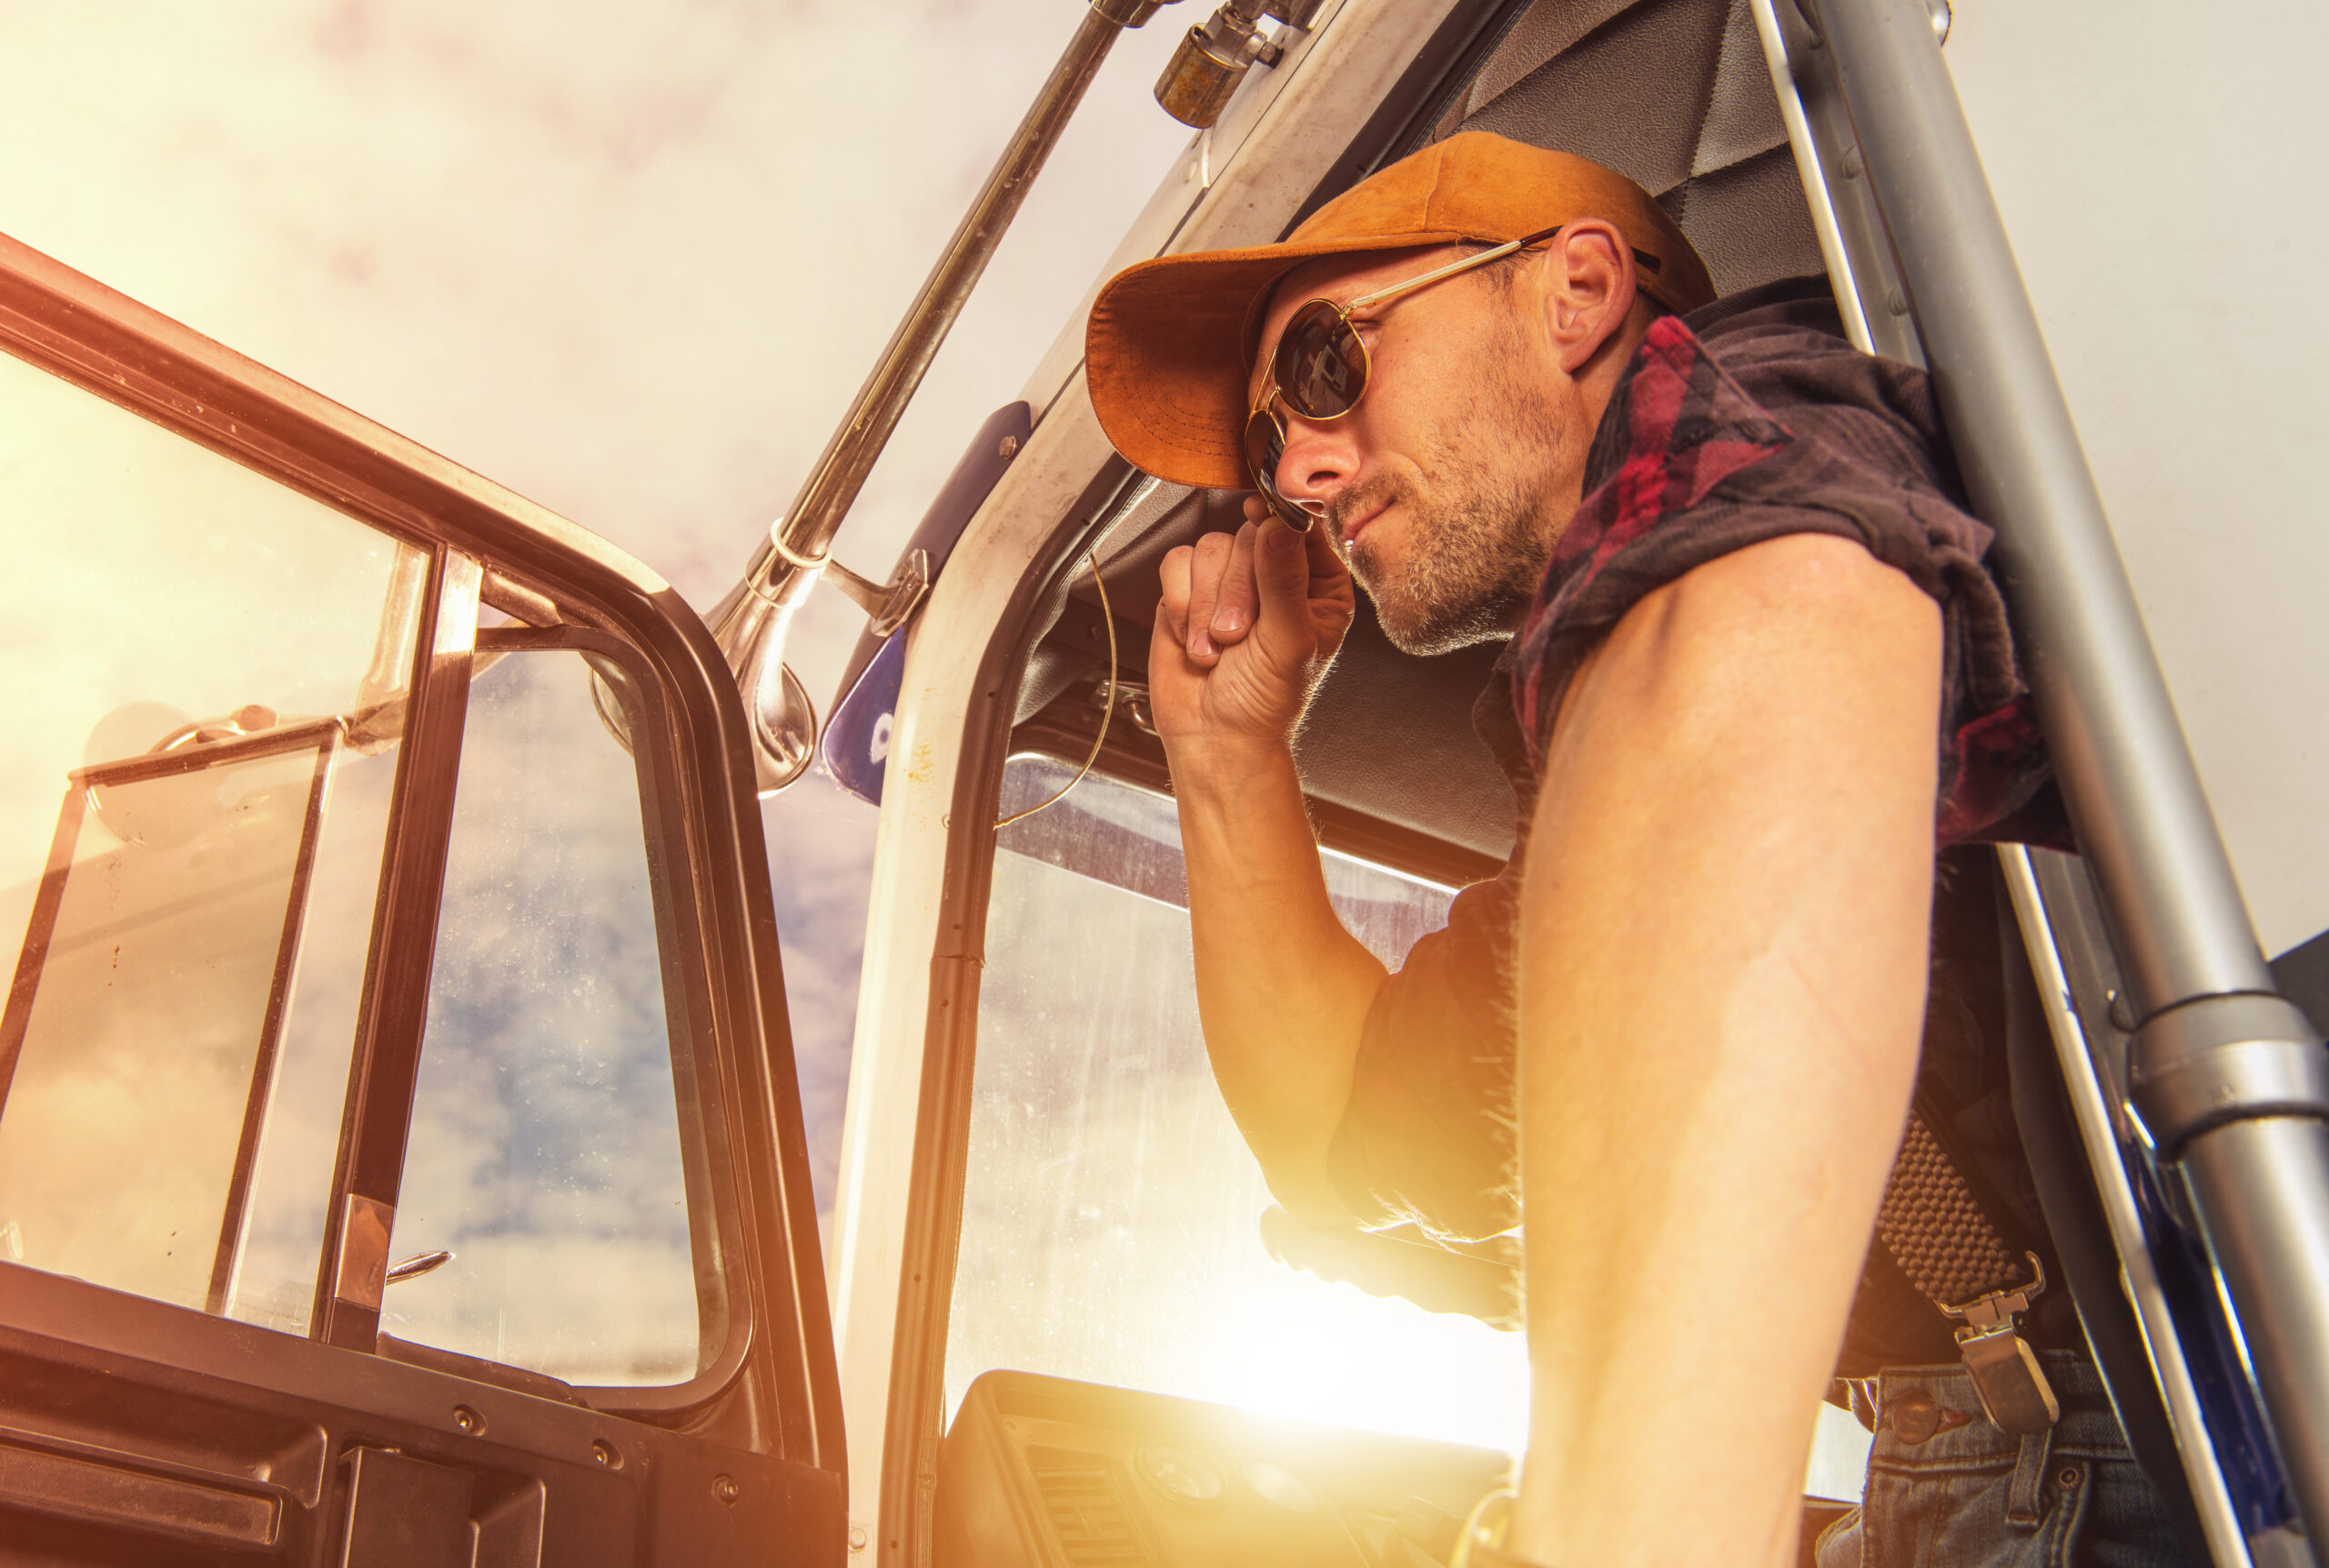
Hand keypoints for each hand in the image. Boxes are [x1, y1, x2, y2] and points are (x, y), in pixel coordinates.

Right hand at [1152, 495, 1355, 755]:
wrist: (1215, 736)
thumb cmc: (1264, 702)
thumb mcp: (1287, 643)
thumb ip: (1284, 582)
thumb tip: (1280, 527)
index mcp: (1317, 585)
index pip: (1305, 528)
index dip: (1282, 519)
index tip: (1261, 519)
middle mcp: (1274, 575)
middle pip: (1250, 534)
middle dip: (1235, 588)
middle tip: (1235, 633)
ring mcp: (1229, 580)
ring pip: (1210, 546)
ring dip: (1206, 603)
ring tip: (1216, 646)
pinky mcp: (1189, 590)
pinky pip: (1176, 563)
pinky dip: (1181, 603)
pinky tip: (1194, 638)